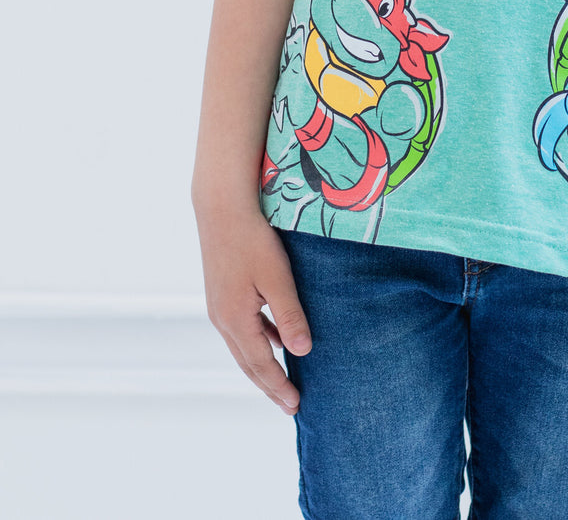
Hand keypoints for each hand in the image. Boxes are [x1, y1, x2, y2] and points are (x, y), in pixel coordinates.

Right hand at [195, 204, 312, 414]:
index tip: (296, 405)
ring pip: (243, 347)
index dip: (278, 386)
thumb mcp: (277, 278)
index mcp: (235, 320)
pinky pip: (242, 329)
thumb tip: (302, 351)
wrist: (222, 209)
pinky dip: (259, 341)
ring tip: (282, 381)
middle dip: (269, 386)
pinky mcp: (222, 293)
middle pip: (248, 363)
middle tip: (291, 405)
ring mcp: (219, 307)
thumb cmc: (253, 240)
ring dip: (262, 366)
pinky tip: (275, 339)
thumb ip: (289, 315)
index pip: (261, 365)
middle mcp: (222, 319)